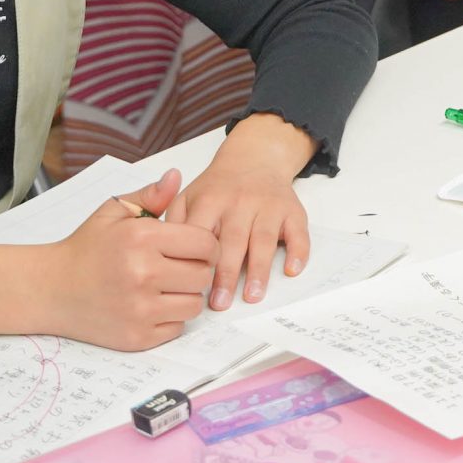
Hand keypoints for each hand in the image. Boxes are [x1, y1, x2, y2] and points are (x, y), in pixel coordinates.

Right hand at [41, 167, 219, 349]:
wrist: (51, 289)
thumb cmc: (86, 248)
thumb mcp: (113, 212)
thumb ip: (149, 195)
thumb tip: (176, 176)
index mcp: (141, 238)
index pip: (205, 243)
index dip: (207, 244)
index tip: (195, 247)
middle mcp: (143, 274)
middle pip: (203, 275)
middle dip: (197, 269)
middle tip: (178, 267)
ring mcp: (140, 310)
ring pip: (194, 304)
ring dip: (186, 295)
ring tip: (166, 286)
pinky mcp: (137, 337)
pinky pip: (177, 328)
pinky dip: (170, 318)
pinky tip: (152, 305)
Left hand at [178, 114, 315, 308]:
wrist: (255, 158)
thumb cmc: (217, 188)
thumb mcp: (188, 196)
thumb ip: (174, 224)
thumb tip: (164, 256)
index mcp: (210, 199)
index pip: (201, 234)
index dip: (195, 261)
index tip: (189, 287)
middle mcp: (240, 201)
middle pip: (232, 241)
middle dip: (225, 274)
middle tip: (219, 304)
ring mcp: (268, 205)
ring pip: (264, 239)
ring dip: (258, 270)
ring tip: (251, 297)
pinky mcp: (292, 210)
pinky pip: (298, 232)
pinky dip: (298, 252)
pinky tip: (291, 270)